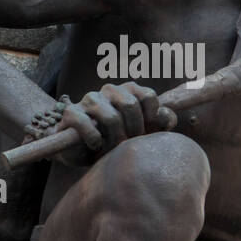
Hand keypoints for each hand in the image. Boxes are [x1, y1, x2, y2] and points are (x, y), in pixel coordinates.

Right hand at [51, 82, 177, 164]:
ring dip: (113, 139)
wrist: (81, 150)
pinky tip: (94, 146)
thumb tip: (169, 119)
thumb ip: (158, 123)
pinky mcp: (71, 113)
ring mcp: (89, 99)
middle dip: (132, 130)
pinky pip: (86, 124)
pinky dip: (94, 140)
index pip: (148, 96)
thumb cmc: (115, 140)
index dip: (150, 118)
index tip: (144, 132)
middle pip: (130, 105)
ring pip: (111, 117)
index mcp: (128, 91)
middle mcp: (109, 90)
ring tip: (110, 148)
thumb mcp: (140, 133)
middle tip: (127, 144)